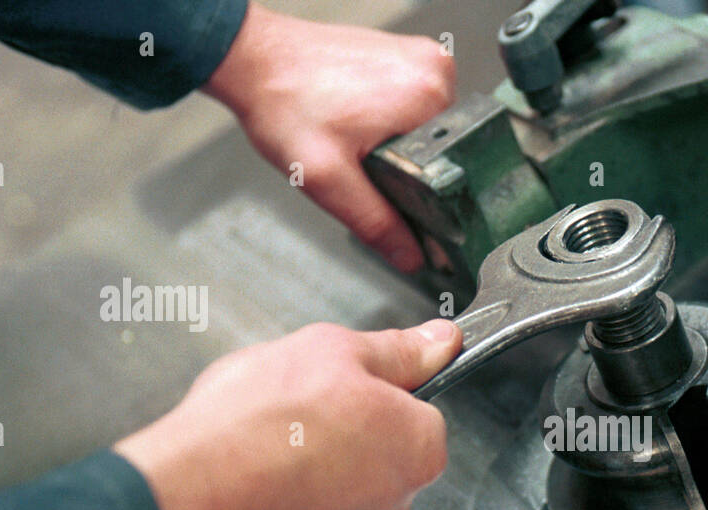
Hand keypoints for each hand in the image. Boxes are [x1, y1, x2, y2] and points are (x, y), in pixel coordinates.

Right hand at [113, 320, 461, 509]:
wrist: (180, 508)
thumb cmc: (255, 430)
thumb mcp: (331, 351)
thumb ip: (396, 350)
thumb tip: (441, 341)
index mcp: (417, 451)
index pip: (414, 413)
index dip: (369, 393)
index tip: (333, 387)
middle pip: (373, 461)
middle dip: (336, 439)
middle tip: (285, 418)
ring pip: (329, 503)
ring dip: (300, 482)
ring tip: (252, 456)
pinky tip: (235, 495)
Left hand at [203, 3, 455, 271]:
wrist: (255, 60)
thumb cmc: (283, 102)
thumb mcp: (329, 179)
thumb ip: (375, 223)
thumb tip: (411, 256)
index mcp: (429, 97)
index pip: (453, 169)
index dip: (425, 194)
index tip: (391, 193)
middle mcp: (434, 71)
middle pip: (442, 150)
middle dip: (406, 167)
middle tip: (362, 159)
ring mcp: (421, 59)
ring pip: (429, 132)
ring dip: (398, 145)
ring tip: (355, 134)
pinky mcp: (407, 56)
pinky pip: (414, 107)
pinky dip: (390, 121)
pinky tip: (358, 117)